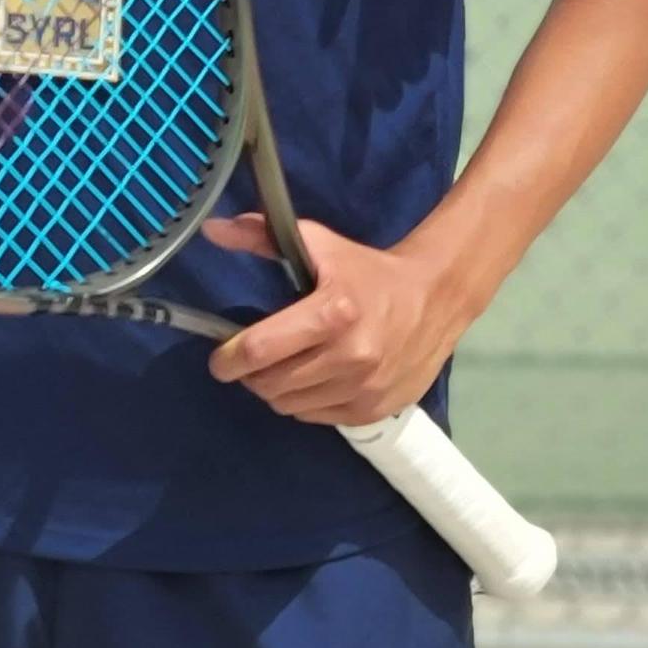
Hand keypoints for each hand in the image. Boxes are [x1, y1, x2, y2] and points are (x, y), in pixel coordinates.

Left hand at [201, 213, 469, 425]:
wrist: (435, 298)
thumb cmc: (367, 271)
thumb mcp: (318, 244)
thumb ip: (262, 236)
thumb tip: (212, 229)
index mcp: (332, 312)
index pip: (260, 349)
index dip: (228, 359)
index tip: (219, 360)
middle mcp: (350, 355)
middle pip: (270, 384)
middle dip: (250, 375)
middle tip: (252, 361)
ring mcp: (364, 387)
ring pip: (290, 406)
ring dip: (276, 391)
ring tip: (282, 368)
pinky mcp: (374, 410)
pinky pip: (317, 418)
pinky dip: (304, 403)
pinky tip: (311, 380)